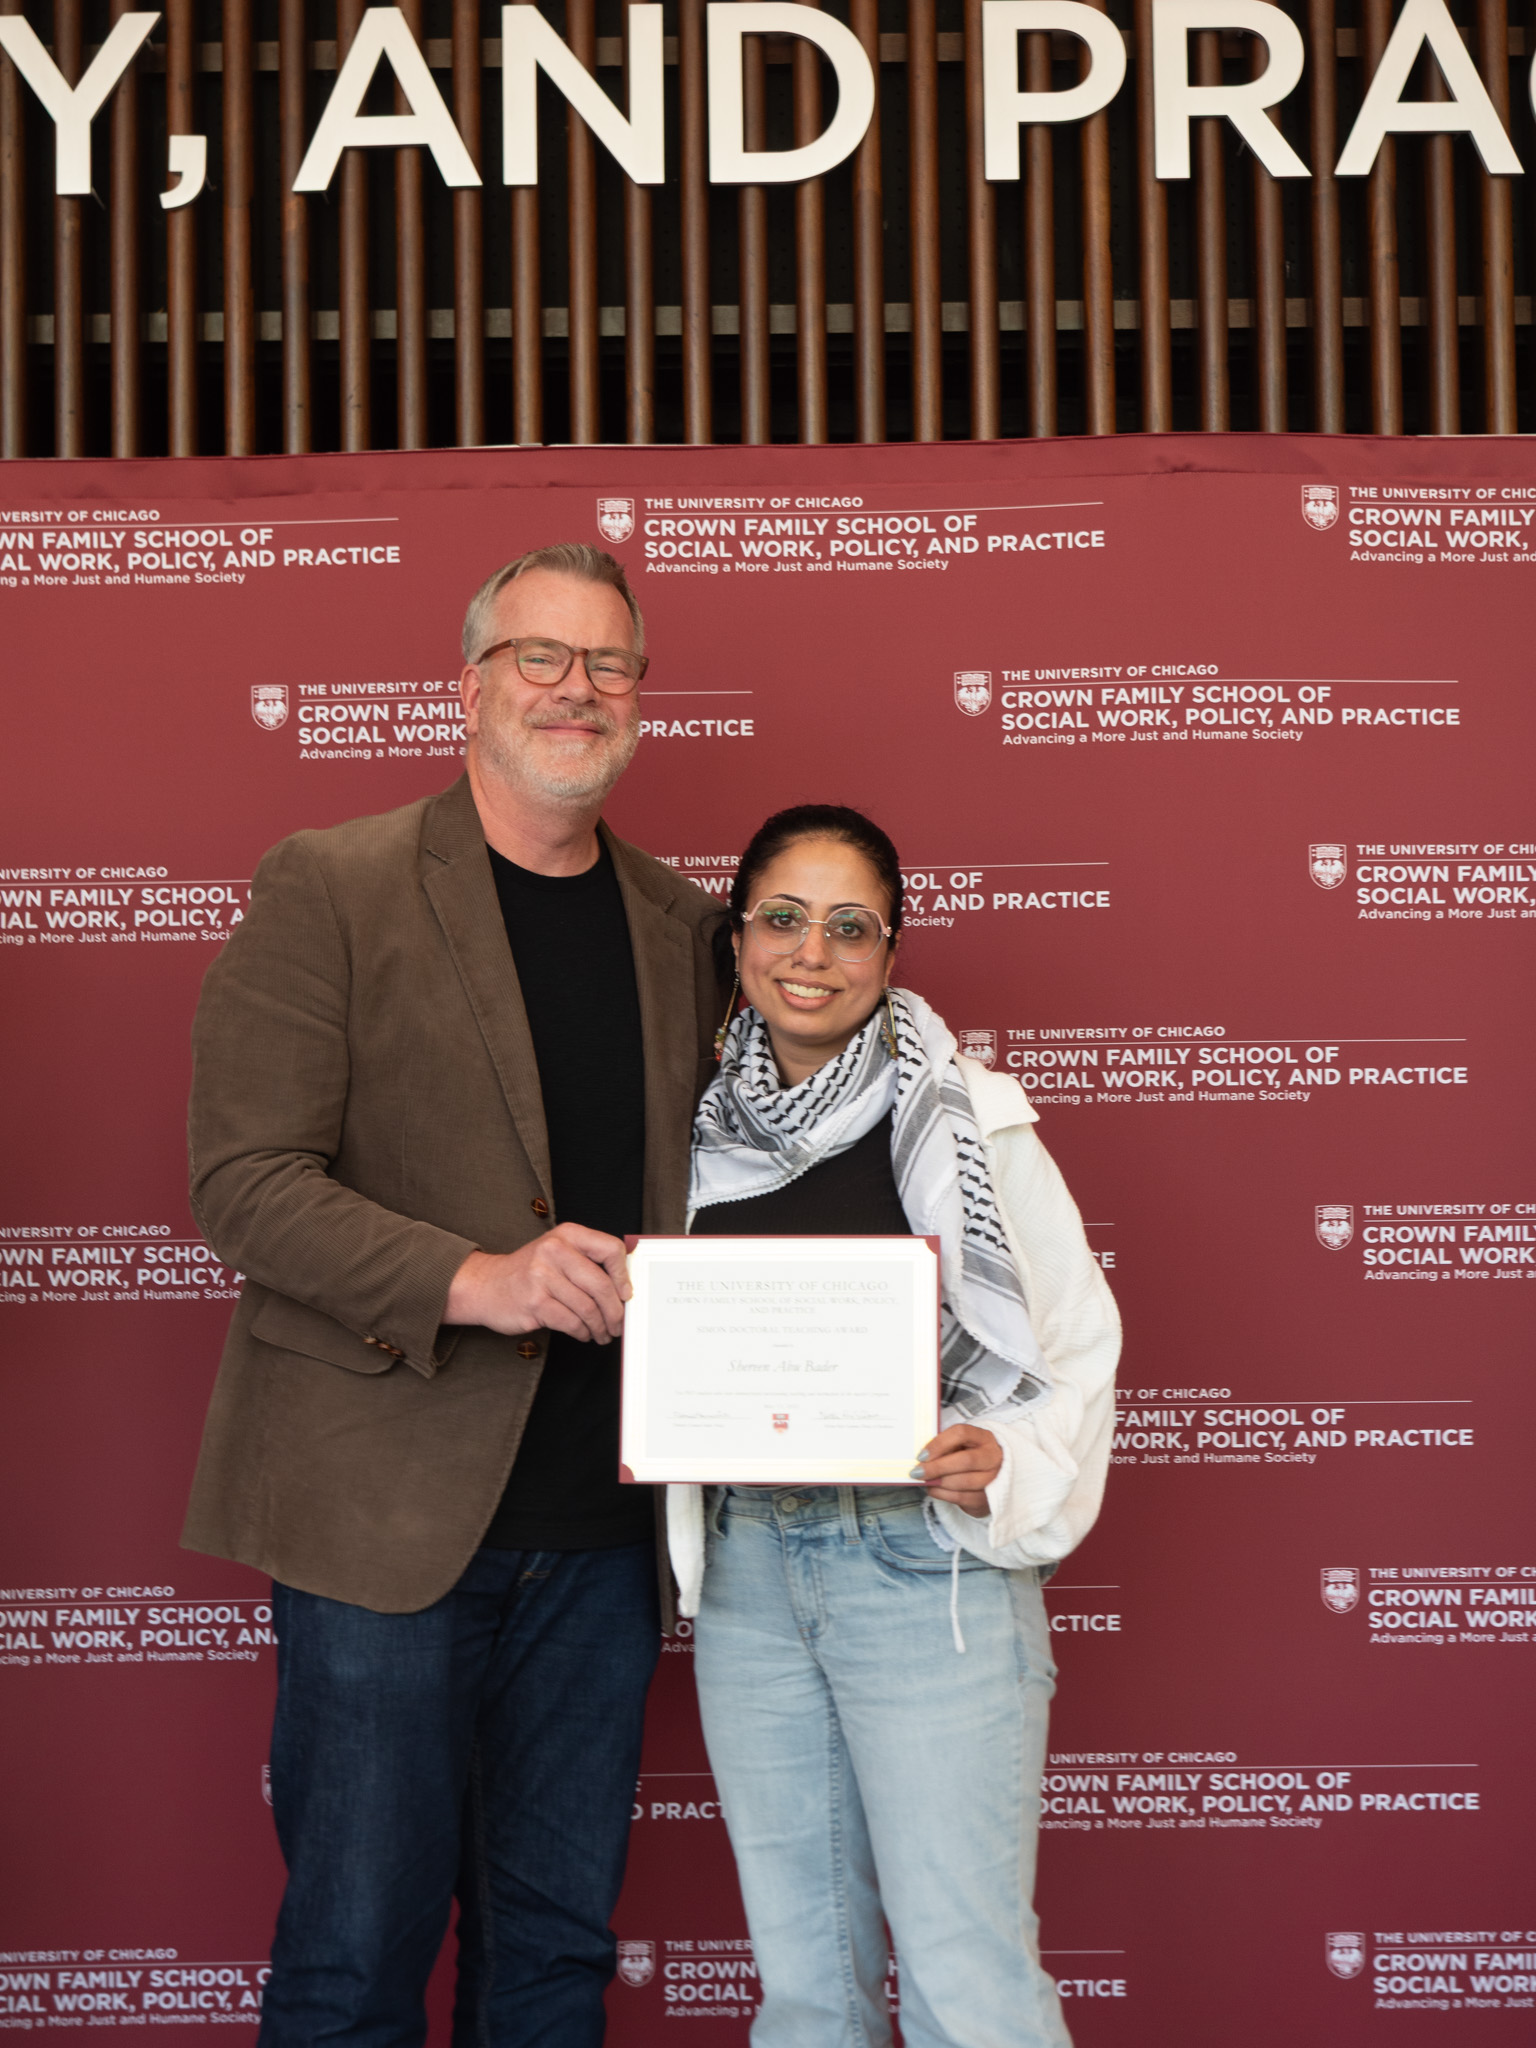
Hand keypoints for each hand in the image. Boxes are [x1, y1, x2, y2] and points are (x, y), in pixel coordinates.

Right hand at [444, 1226, 631, 1343]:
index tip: (625, 1294)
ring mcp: (542, 1276)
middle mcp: (554, 1250)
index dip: (623, 1275)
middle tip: (618, 1324)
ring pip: (587, 1308)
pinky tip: (583, 1333)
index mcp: (567, 1234)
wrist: (486, 1285)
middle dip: (615, 1311)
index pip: (610, 1249)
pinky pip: (571, 1322)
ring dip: (599, 1326)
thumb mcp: (558, 1252)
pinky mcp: (534, 1302)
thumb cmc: (529, 1272)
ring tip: (601, 1332)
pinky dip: (582, 1332)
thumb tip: (624, 1287)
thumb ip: (588, 1261)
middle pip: (601, 1285)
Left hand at [913, 1424, 1002, 1517]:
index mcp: (983, 1437)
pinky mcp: (987, 1498)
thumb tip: (922, 1459)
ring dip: (939, 1482)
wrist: (992, 1477)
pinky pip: (962, 1497)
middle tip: (917, 1472)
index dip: (939, 1444)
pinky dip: (942, 1494)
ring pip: (964, 1481)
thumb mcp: (959, 1446)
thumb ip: (944, 1449)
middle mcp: (993, 1456)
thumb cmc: (968, 1456)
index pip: (961, 1434)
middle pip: (966, 1460)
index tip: (922, 1455)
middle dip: (937, 1467)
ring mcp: (994, 1478)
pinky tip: (933, 1489)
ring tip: (925, 1481)